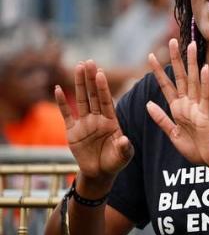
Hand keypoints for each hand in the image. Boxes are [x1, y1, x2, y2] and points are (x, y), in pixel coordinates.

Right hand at [55, 61, 133, 184]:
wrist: (100, 173)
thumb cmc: (115, 162)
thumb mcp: (123, 156)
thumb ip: (124, 148)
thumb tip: (124, 139)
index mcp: (111, 122)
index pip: (107, 101)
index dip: (103, 88)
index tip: (100, 73)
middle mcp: (98, 119)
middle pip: (94, 95)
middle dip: (91, 79)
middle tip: (89, 61)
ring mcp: (84, 124)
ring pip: (81, 100)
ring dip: (78, 84)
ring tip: (78, 67)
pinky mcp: (72, 131)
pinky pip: (66, 114)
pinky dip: (61, 103)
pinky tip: (57, 89)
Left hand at [147, 39, 208, 171]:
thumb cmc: (195, 149)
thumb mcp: (172, 134)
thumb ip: (161, 119)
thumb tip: (148, 104)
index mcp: (177, 109)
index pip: (166, 85)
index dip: (158, 71)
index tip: (151, 55)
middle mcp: (187, 104)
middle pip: (180, 77)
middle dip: (176, 59)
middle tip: (171, 41)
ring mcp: (198, 108)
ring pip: (193, 81)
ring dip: (192, 64)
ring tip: (192, 46)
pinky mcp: (206, 115)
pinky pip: (205, 96)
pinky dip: (204, 83)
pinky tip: (204, 69)